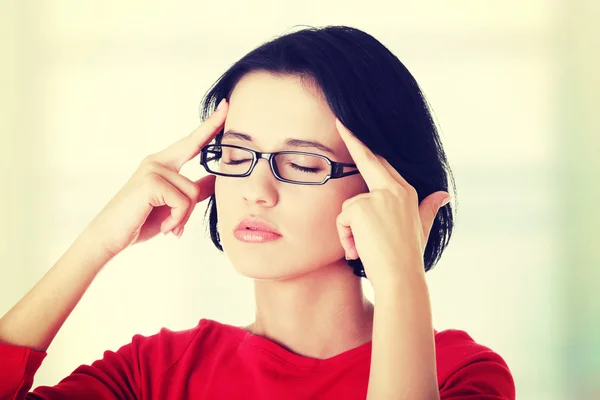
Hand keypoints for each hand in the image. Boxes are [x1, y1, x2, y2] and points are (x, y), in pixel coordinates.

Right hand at [82, 99, 228, 258]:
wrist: (110, 236)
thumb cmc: (141, 220)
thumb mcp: (173, 204)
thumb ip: (194, 190)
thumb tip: (216, 179)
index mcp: (163, 164)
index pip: (191, 141)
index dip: (209, 125)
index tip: (225, 106)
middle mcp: (157, 161)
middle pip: (196, 147)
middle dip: (211, 125)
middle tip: (226, 104)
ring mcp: (153, 169)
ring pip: (193, 191)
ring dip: (184, 216)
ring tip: (171, 225)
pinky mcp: (151, 182)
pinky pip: (182, 202)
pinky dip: (177, 220)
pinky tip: (165, 227)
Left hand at [335, 118, 450, 286]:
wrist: (401, 278)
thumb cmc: (408, 256)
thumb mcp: (421, 228)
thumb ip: (429, 208)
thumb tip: (444, 194)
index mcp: (406, 192)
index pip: (383, 164)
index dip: (369, 148)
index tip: (354, 130)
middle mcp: (394, 189)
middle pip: (369, 161)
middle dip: (353, 140)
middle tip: (339, 121)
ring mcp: (379, 196)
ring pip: (348, 206)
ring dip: (349, 230)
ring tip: (363, 248)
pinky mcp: (362, 206)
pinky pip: (342, 219)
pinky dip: (345, 237)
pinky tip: (357, 249)